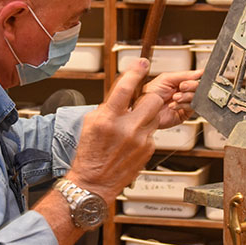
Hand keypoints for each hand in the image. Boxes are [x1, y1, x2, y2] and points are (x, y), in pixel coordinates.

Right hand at [66, 58, 163, 200]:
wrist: (94, 182)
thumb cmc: (90, 153)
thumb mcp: (91, 122)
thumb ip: (108, 106)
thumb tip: (123, 94)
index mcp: (108, 118)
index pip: (125, 87)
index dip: (135, 71)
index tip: (142, 62)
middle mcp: (127, 128)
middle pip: (152, 99)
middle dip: (149, 96)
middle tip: (141, 100)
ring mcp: (140, 139)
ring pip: (155, 115)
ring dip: (146, 115)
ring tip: (132, 125)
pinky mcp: (148, 149)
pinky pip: (152, 132)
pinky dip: (144, 132)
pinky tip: (132, 141)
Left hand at [143, 69, 202, 129]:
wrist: (141, 112)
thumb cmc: (147, 95)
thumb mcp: (165, 79)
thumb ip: (183, 75)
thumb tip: (199, 72)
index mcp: (178, 82)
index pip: (194, 77)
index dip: (194, 78)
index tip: (193, 78)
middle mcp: (182, 92)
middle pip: (197, 87)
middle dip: (190, 87)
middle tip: (181, 88)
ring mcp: (183, 103)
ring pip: (196, 97)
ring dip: (185, 97)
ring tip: (175, 98)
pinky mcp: (184, 114)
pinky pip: (192, 108)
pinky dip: (183, 105)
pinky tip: (174, 105)